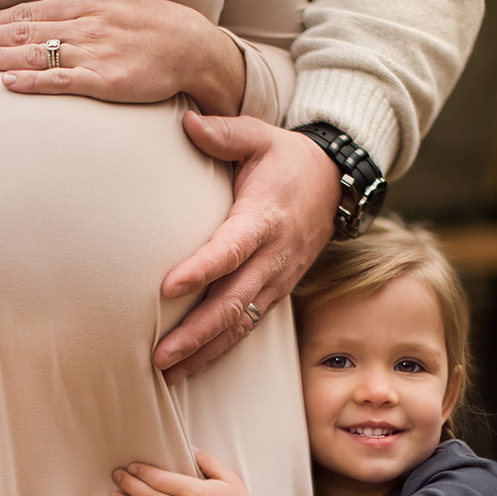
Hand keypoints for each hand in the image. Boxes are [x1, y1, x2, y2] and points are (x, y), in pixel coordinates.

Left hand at [0, 0, 244, 115]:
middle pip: (27, 30)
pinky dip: (33, 82)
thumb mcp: (120, 3)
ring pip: (38, 54)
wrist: (194, 47)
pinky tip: (8, 85)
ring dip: (0, 57)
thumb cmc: (157, 28)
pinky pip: (63, 81)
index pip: (32, 11)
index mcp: (89, 4)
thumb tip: (52, 17)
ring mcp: (95, 53)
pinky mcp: (105, 81)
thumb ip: (85, 11)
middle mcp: (87, 24)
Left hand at [154, 113, 340, 383]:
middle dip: (196, 333)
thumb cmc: (288, 158)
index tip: (168, 287)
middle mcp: (274, 255)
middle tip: (160, 355)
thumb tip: (186, 122)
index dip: (202, 269)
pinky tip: (191, 367)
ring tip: (168, 373)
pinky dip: (220, 350)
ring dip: (205, 351)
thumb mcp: (261, 135)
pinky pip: (248, 327)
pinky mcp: (276, 292)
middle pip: (234, 301)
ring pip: (241, 323)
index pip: (232, 248)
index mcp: (265, 217)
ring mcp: (277, 279)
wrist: (336, 183)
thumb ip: (224, 132)